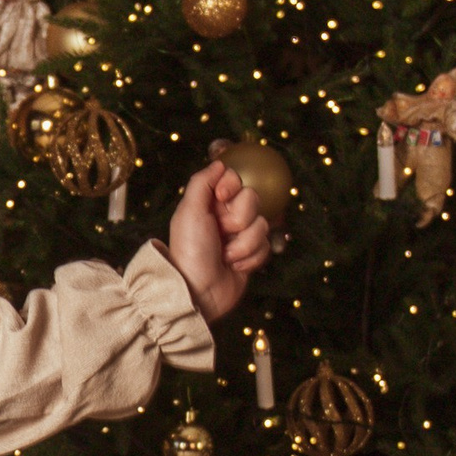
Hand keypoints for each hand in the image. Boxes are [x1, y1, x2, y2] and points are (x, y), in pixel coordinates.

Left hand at [166, 155, 271, 323]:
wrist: (198, 292)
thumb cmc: (190, 251)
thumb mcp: (189, 211)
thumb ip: (202, 182)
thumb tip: (219, 163)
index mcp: (209, 203)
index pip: (234, 179)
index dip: (232, 187)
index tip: (221, 197)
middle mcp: (225, 216)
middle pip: (252, 199)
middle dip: (239, 219)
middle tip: (221, 233)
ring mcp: (239, 236)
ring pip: (262, 225)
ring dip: (243, 243)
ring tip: (225, 256)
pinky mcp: (251, 255)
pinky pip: (266, 246)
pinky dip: (250, 258)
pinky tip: (234, 266)